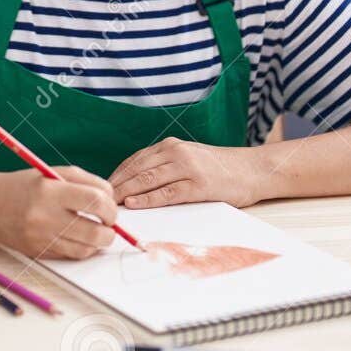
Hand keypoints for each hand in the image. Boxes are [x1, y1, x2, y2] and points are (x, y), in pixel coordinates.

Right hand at [0, 166, 118, 259]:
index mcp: (50, 191)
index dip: (111, 206)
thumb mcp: (52, 173)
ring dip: (99, 241)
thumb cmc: (23, 186)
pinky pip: (73, 255)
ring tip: (96, 229)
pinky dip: (83, 248)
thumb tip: (111, 198)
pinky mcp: (39, 253)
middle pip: (96, 232)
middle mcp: (45, 217)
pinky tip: (80, 237)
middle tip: (108, 222)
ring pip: (87, 249)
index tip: (109, 206)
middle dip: (110, 228)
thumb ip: (85, 181)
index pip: (96, 201)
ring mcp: (42, 239)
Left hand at [109, 137, 267, 209]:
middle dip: (116, 185)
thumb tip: (135, 183)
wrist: (253, 170)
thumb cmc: (219, 169)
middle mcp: (176, 153)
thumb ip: (165, 166)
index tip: (100, 188)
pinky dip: (148, 199)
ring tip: (109, 203)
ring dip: (125, 192)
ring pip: (148, 179)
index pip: (135, 160)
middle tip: (97, 199)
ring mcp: (187, 168)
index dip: (116, 175)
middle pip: (137, 169)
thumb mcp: (189, 158)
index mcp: (171, 146)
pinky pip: (167, 193)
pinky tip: (134, 204)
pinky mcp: (199, 185)